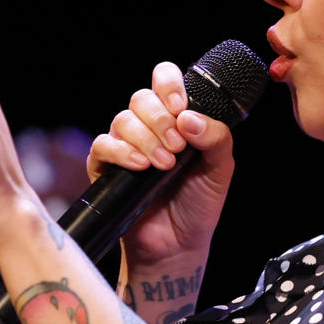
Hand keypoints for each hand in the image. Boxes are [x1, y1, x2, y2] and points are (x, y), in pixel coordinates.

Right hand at [87, 61, 235, 268]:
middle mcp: (148, 127)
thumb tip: (189, 117)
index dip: (169, 84)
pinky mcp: (105, 167)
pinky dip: (122, 151)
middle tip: (178, 148)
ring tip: (165, 165)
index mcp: (175, 118)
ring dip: (146, 139)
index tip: (181, 107)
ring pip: (123, 119)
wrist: (178, 244)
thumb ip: (216, 137)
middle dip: (161, 119)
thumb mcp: (220, 169)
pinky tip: (140, 166)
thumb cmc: (199, 204)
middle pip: (141, 98)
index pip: (164, 79)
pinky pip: (103, 144)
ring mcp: (125, 145)